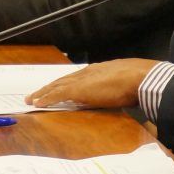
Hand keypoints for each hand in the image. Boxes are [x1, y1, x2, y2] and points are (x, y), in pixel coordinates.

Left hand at [25, 58, 159, 107]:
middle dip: (49, 87)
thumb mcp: (126, 83)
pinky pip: (58, 94)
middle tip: (36, 94)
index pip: (77, 77)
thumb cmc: (140, 81)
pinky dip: (47, 98)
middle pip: (63, 80)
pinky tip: (38, 103)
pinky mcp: (79, 90)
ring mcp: (83, 80)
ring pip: (57, 86)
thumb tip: (117, 96)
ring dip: (43, 92)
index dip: (65, 83)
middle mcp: (88, 72)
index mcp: (99, 70)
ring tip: (32, 99)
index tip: (57, 88)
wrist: (140, 78)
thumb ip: (117, 87)